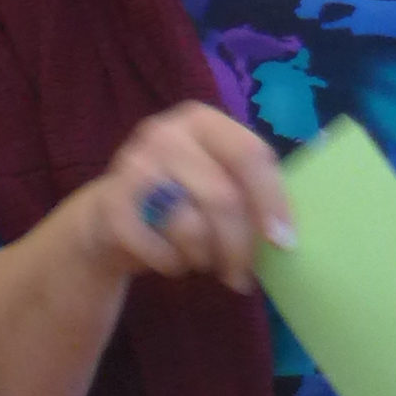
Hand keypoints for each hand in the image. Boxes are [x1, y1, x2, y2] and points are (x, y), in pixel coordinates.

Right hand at [82, 105, 293, 296]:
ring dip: (206, 258)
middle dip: (240, 246)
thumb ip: (248, 188)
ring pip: (191, 227)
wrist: (107, 218)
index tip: (285, 242)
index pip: (250, 155)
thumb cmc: (179, 199)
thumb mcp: (216, 178)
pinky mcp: (110, 202)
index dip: (272, 201)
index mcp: (202, 120)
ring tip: (205, 262)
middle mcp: (166, 132)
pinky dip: (173, 265)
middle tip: (243, 275)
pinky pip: (159, 248)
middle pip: (223, 197)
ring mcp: (133, 164)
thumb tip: (288, 232)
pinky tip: (173, 262)